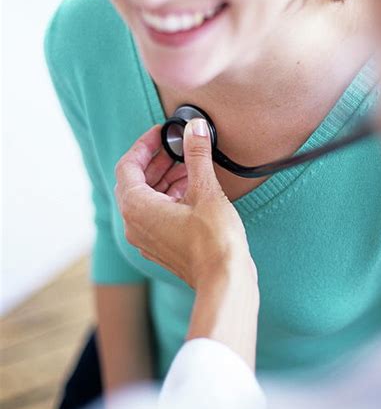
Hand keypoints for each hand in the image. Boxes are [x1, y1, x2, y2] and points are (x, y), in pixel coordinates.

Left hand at [115, 120, 255, 290]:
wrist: (224, 280)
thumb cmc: (214, 240)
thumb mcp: (206, 190)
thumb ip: (197, 155)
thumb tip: (194, 128)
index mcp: (137, 207)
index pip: (128, 165)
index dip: (144, 145)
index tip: (161, 133)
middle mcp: (134, 224)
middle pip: (135, 182)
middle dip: (156, 161)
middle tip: (176, 146)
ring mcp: (146, 238)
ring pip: (146, 199)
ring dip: (164, 178)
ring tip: (189, 164)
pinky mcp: (160, 247)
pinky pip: (155, 214)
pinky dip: (169, 197)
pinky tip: (192, 188)